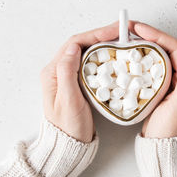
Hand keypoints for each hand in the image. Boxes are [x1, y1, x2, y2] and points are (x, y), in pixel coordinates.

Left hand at [40, 22, 118, 141]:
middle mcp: (59, 71)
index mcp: (53, 72)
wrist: (68, 144)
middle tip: (122, 31)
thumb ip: (67, 72)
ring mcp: (67, 76)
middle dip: (101, 35)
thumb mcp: (68, 100)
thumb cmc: (68, 127)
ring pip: (86, 52)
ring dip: (102, 44)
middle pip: (81, 45)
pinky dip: (102, 56)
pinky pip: (89, 63)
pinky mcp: (76, 83)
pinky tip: (113, 56)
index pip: (75, 44)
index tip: (114, 31)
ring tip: (120, 40)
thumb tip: (74, 47)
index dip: (96, 35)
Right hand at [130, 22, 176, 137]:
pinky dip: (144, 59)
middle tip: (132, 30)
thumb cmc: (170, 131)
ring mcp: (173, 84)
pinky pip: (154, 68)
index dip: (158, 36)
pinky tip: (134, 58)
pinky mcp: (162, 89)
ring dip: (147, 45)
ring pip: (160, 57)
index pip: (176, 49)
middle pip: (168, 49)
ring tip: (131, 39)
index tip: (140, 30)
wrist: (163, 149)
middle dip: (151, 36)